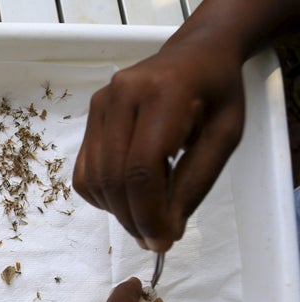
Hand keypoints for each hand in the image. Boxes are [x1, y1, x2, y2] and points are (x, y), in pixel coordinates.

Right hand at [72, 39, 244, 251]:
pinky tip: (128, 198)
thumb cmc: (217, 94)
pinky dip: (102, 198)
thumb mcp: (223, 137)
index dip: (148, 214)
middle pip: (114, 178)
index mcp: (162, 94)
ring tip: (145, 219)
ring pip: (94, 179)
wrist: (196, 54)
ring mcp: (100, 104)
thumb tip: (164, 232)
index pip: (142, 169)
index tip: (162, 241)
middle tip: (155, 240)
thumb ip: (194, 185)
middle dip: (133, 220)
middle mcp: (121, 95)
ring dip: (117, 213)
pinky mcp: (90, 116)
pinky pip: (84, 173)